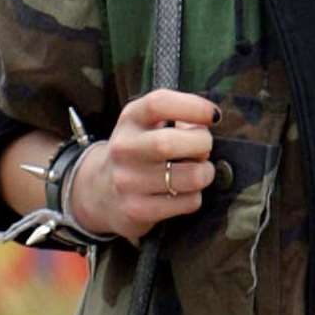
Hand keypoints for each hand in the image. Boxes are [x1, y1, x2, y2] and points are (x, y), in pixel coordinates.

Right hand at [69, 88, 219, 242]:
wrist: (102, 190)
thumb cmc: (139, 151)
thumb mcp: (147, 124)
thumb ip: (177, 115)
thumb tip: (209, 119)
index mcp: (130, 119)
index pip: (158, 104)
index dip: (192, 106)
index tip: (213, 115)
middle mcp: (123, 148)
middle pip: (170, 143)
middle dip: (202, 144)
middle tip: (203, 149)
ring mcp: (128, 181)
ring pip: (189, 176)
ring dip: (205, 173)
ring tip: (197, 171)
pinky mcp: (137, 210)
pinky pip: (188, 202)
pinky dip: (195, 196)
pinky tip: (183, 191)